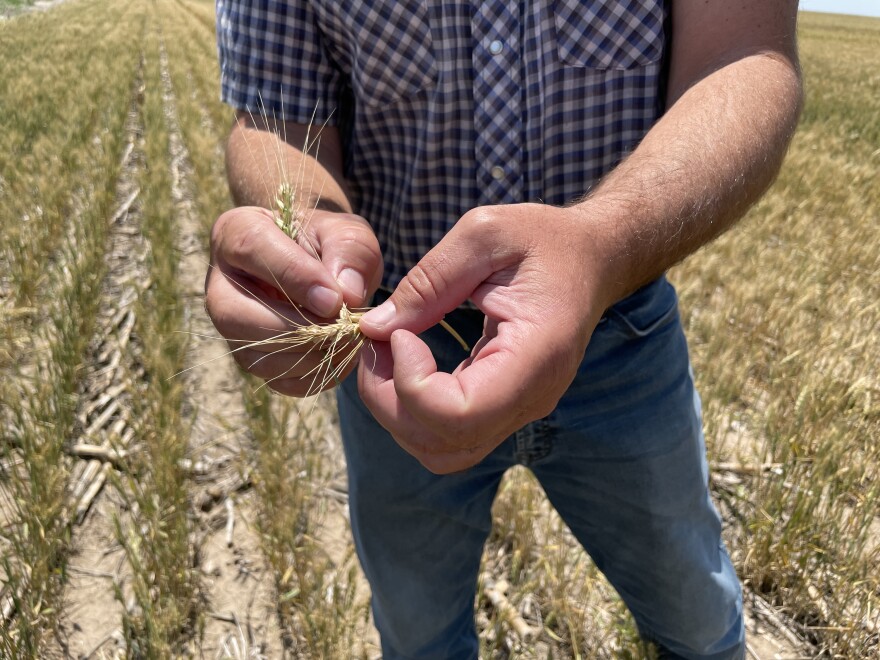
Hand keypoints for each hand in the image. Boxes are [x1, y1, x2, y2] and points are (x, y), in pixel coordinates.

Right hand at [205, 206, 381, 395]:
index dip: (294, 277)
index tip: (334, 299)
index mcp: (236, 232)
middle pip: (237, 316)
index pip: (252, 250)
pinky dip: (314, 376)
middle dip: (299, 328)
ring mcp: (231, 327)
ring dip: (309, 356)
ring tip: (349, 341)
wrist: (324, 265)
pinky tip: (341, 356)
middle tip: (345, 327)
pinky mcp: (253, 358)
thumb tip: (347, 296)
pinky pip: (277, 381)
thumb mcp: (347, 233)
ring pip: (255, 357)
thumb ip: (349, 252)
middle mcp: (221, 283)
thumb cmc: (330, 243)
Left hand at [357, 203, 613, 472]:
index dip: (412, 384)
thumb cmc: (543, 240)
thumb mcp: (484, 234)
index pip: (462, 414)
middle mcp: (532, 397)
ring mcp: (519, 410)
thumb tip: (374, 329)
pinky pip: (449, 436)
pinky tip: (404, 363)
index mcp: (536, 355)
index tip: (401, 334)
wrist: (591, 260)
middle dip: (389, 401)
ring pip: (442, 452)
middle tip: (376, 343)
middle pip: (444, 442)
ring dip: (396, 413)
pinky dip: (413, 410)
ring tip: (385, 356)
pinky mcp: (504, 409)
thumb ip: (429, 281)